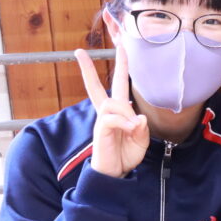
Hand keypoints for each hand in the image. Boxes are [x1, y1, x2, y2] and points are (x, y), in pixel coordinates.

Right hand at [75, 46, 148, 178]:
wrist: (116, 173)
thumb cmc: (126, 155)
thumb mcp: (141, 140)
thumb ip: (141, 128)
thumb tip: (137, 117)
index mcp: (118, 111)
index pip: (118, 84)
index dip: (121, 66)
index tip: (121, 47)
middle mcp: (107, 112)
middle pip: (95, 86)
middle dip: (88, 68)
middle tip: (79, 51)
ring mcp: (102, 120)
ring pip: (113, 102)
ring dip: (127, 113)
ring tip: (132, 128)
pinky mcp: (100, 129)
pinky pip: (111, 118)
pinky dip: (124, 122)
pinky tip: (129, 130)